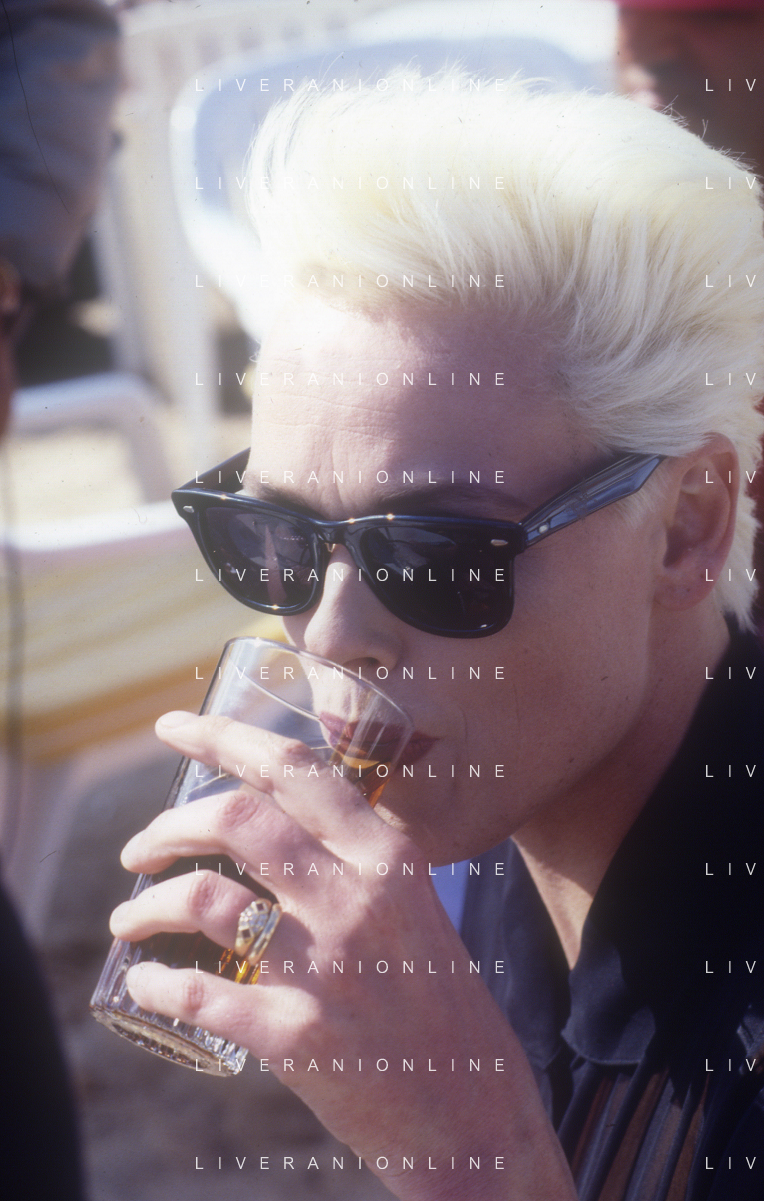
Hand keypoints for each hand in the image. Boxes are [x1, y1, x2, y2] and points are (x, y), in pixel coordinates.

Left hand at [110, 710, 576, 1200]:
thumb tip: (272, 821)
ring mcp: (325, 966)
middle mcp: (356, 897)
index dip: (223, 737)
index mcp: (387, 856)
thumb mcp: (412, 905)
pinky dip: (158, 981)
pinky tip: (146, 981)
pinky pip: (199, 992)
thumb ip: (353, 860)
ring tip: (126, 917)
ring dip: (147, 902)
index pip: (294, 768)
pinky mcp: (295, 1034)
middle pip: (237, 818)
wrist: (473, 1110)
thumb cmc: (436, 1001)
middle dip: (168, 823)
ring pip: (205, 898)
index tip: (172, 726)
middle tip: (139, 846)